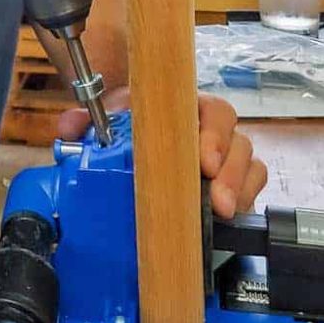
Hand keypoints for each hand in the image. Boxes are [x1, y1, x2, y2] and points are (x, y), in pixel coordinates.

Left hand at [58, 90, 266, 218]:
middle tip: (216, 198)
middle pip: (237, 138)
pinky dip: (247, 196)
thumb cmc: (129, 128)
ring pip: (248, 162)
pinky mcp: (232, 179)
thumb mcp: (105, 123)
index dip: (213, 134)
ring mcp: (225, 154)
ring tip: (223, 211)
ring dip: (239, 187)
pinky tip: (232, 215)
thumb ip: (85, 122)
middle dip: (230, 171)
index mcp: (185, 107)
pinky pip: (253, 182)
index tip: (204, 162)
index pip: (211, 110)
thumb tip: (70, 126)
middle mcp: (211, 127)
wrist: (134, 142)